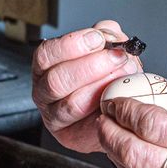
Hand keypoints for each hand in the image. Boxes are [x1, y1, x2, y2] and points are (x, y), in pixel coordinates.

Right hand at [31, 20, 141, 153]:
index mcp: (45, 66)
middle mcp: (44, 92)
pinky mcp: (70, 135)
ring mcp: (54, 116)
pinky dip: (105, 110)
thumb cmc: (104, 76)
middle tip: (117, 58)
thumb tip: (109, 32)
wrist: (114, 107)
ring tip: (123, 76)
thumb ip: (106, 36)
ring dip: (102, 87)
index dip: (72, 44)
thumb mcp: (106, 49)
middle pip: (56, 80)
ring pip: (72, 103)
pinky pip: (86, 125)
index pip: (46, 54)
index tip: (98, 38)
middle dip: (91, 66)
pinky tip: (118, 98)